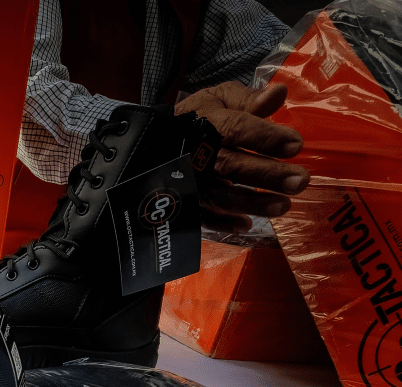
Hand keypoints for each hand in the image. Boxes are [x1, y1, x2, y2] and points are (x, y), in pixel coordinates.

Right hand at [175, 81, 309, 231]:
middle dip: (267, 174)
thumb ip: (248, 100)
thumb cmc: (197, 117)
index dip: (265, 137)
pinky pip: (202, 216)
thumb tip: (278, 93)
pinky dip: (223, 223)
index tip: (296, 145)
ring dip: (252, 202)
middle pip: (232, 165)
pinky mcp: (187, 200)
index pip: (237, 129)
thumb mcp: (219, 99)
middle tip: (300, 181)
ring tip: (283, 206)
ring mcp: (191, 180)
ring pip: (220, 194)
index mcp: (207, 123)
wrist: (155, 140)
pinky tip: (247, 225)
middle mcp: (197, 153)